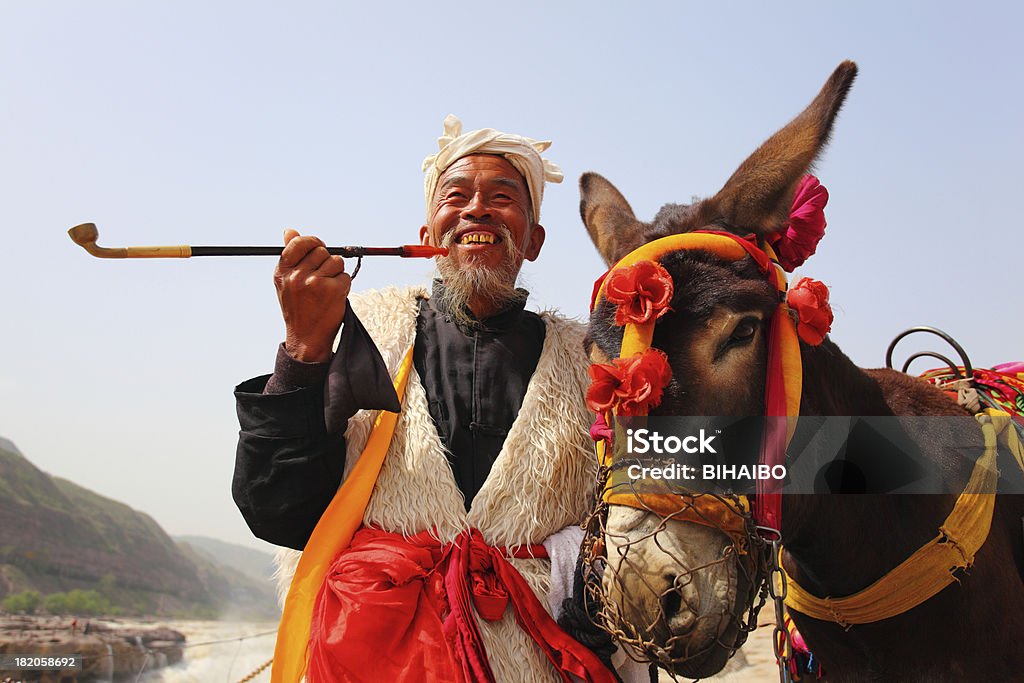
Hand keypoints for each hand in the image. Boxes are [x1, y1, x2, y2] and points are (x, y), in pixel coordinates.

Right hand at [274, 229, 350, 361]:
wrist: (306, 337)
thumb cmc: (298, 307)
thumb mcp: (286, 282)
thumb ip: (290, 256)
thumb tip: (290, 230)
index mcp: (283, 271)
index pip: (299, 242)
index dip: (312, 242)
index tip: (318, 247)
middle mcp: (297, 276)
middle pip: (321, 251)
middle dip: (325, 261)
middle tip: (321, 278)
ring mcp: (315, 282)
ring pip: (336, 262)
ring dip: (336, 274)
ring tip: (326, 290)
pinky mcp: (333, 290)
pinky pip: (345, 276)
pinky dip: (343, 286)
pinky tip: (334, 298)